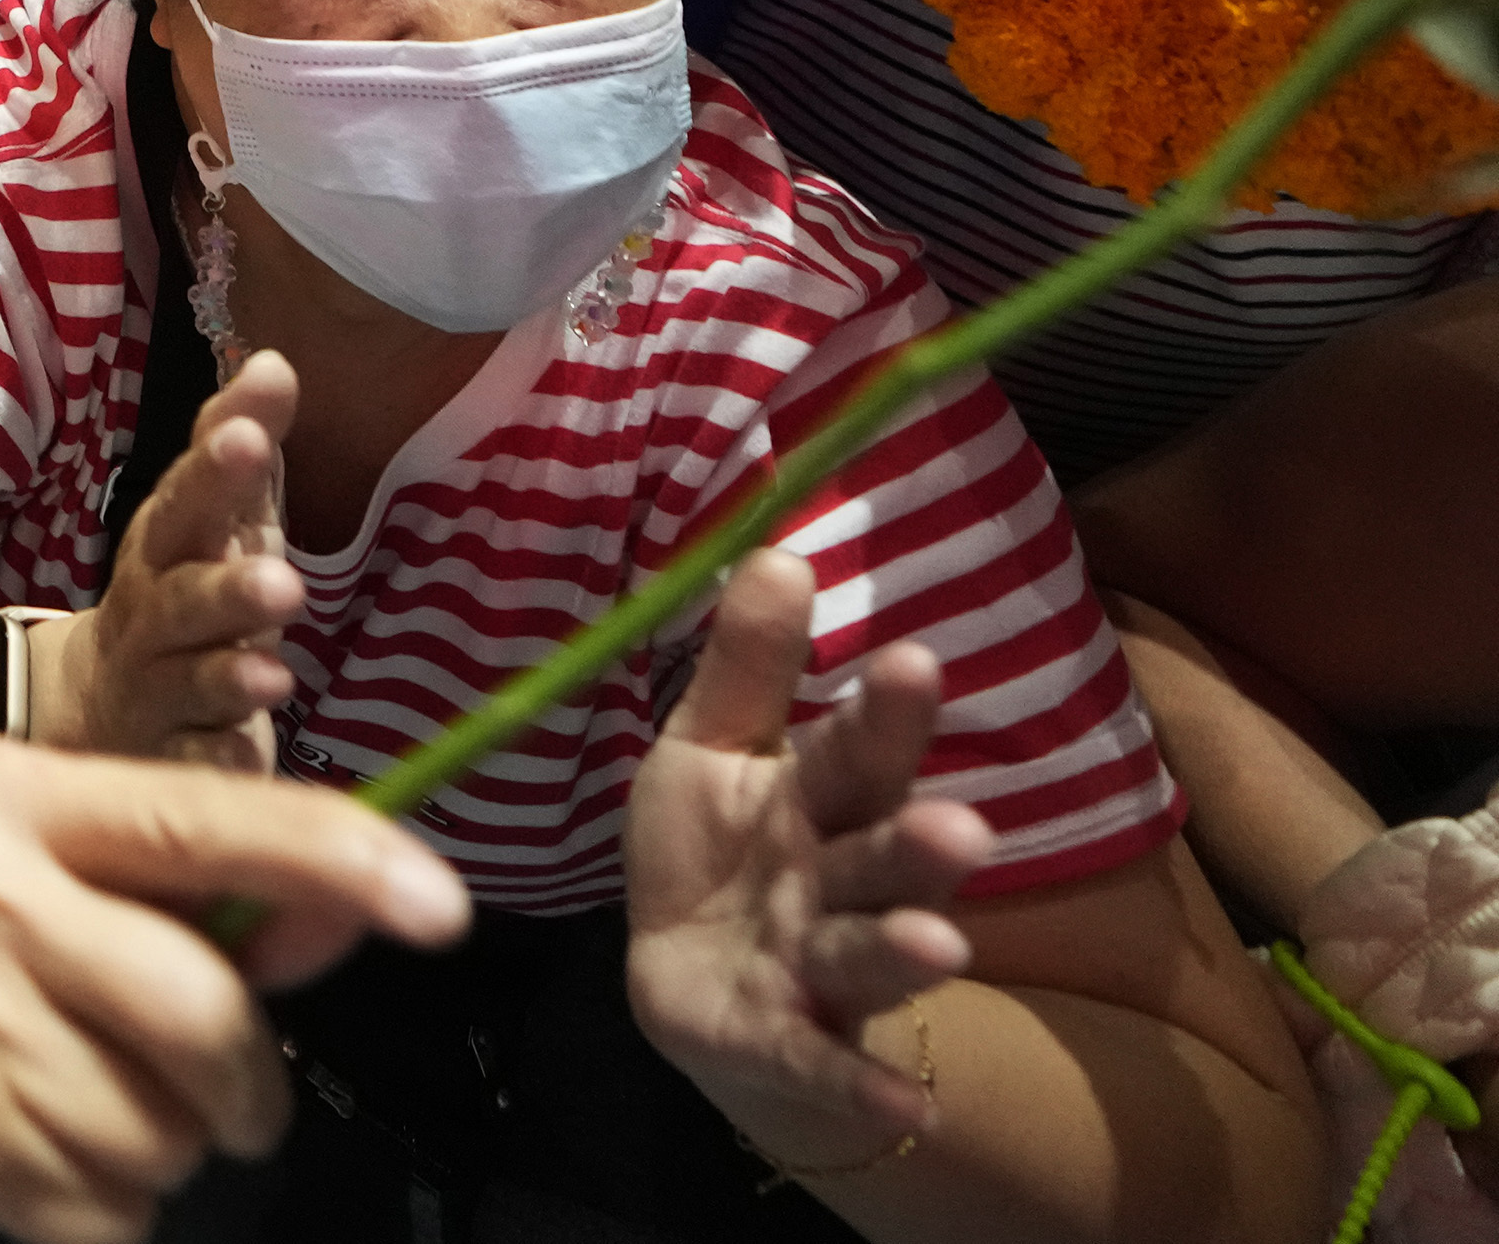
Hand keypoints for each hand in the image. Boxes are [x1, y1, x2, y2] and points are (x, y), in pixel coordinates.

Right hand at [0, 734, 468, 1241]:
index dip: (334, 861)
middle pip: (202, 1012)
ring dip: (167, 1135)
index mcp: (14, 798)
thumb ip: (210, 878)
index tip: (440, 904)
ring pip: (168, 1127)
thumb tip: (368, 895)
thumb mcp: (58, 851)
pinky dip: (113, 1197)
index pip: (203, 823)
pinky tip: (40, 1139)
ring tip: (81, 1093)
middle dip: (246, 1077)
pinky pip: (119, 1206)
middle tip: (227, 1095)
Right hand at [36, 351, 301, 765]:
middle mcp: (153, 617)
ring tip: (275, 674)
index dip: (215, 472)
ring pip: (191, 684)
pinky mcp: (174, 762)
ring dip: (230, 677)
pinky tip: (248, 758)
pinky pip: (195, 766)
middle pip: (183, 599)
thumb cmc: (179, 593)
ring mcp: (158, 692)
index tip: (249, 436)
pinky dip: (219, 762)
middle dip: (227, 589)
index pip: (187, 502)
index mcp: (166, 548)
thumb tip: (274, 360)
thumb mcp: (210, 518)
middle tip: (282, 583)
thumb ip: (238, 442)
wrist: (99, 706)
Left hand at [619, 551, 988, 1177]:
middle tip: (964, 828)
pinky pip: (823, 1062)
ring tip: (941, 944)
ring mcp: (812, 966)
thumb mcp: (709, 749)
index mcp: (815, 801)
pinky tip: (912, 1105)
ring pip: (862, 953)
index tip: (916, 660)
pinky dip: (861, 1084)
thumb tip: (778, 548)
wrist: (688, 983)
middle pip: (879, 857)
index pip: (856, 752)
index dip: (886, 715)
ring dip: (905, 952)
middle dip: (920, 845)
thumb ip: (747, 666)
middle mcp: (832, 883)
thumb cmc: (716, 852)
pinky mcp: (780, 1040)